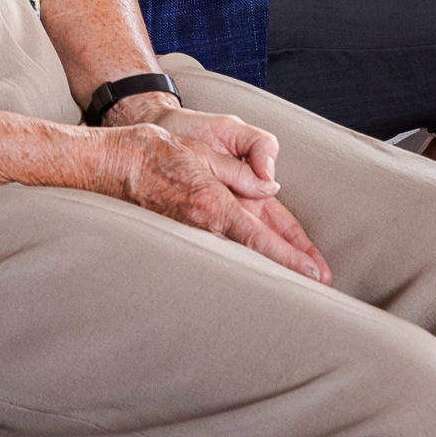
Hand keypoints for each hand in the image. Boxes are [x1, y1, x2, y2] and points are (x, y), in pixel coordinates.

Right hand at [96, 118, 328, 283]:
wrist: (115, 167)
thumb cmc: (159, 154)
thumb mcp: (206, 153)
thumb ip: (241, 172)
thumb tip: (270, 187)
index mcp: (215, 204)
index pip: (261, 238)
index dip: (289, 258)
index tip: (312, 273)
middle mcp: (205, 227)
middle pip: (256, 257)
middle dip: (287, 270)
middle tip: (320, 283)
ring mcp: (192, 238)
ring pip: (240, 259)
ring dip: (268, 268)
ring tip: (297, 279)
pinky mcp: (182, 240)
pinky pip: (219, 255)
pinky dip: (243, 262)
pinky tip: (257, 270)